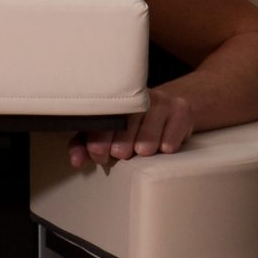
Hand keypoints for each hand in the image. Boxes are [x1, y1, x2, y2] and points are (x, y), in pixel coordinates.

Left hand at [69, 87, 193, 168]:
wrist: (168, 109)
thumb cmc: (131, 126)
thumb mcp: (107, 132)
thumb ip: (86, 144)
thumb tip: (76, 160)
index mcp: (116, 99)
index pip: (105, 116)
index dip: (100, 137)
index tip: (98, 154)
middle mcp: (139, 97)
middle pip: (129, 119)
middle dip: (122, 141)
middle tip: (119, 154)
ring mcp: (162, 102)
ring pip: (152, 124)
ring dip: (146, 141)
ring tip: (142, 151)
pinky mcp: (181, 110)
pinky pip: (175, 127)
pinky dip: (169, 140)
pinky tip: (164, 148)